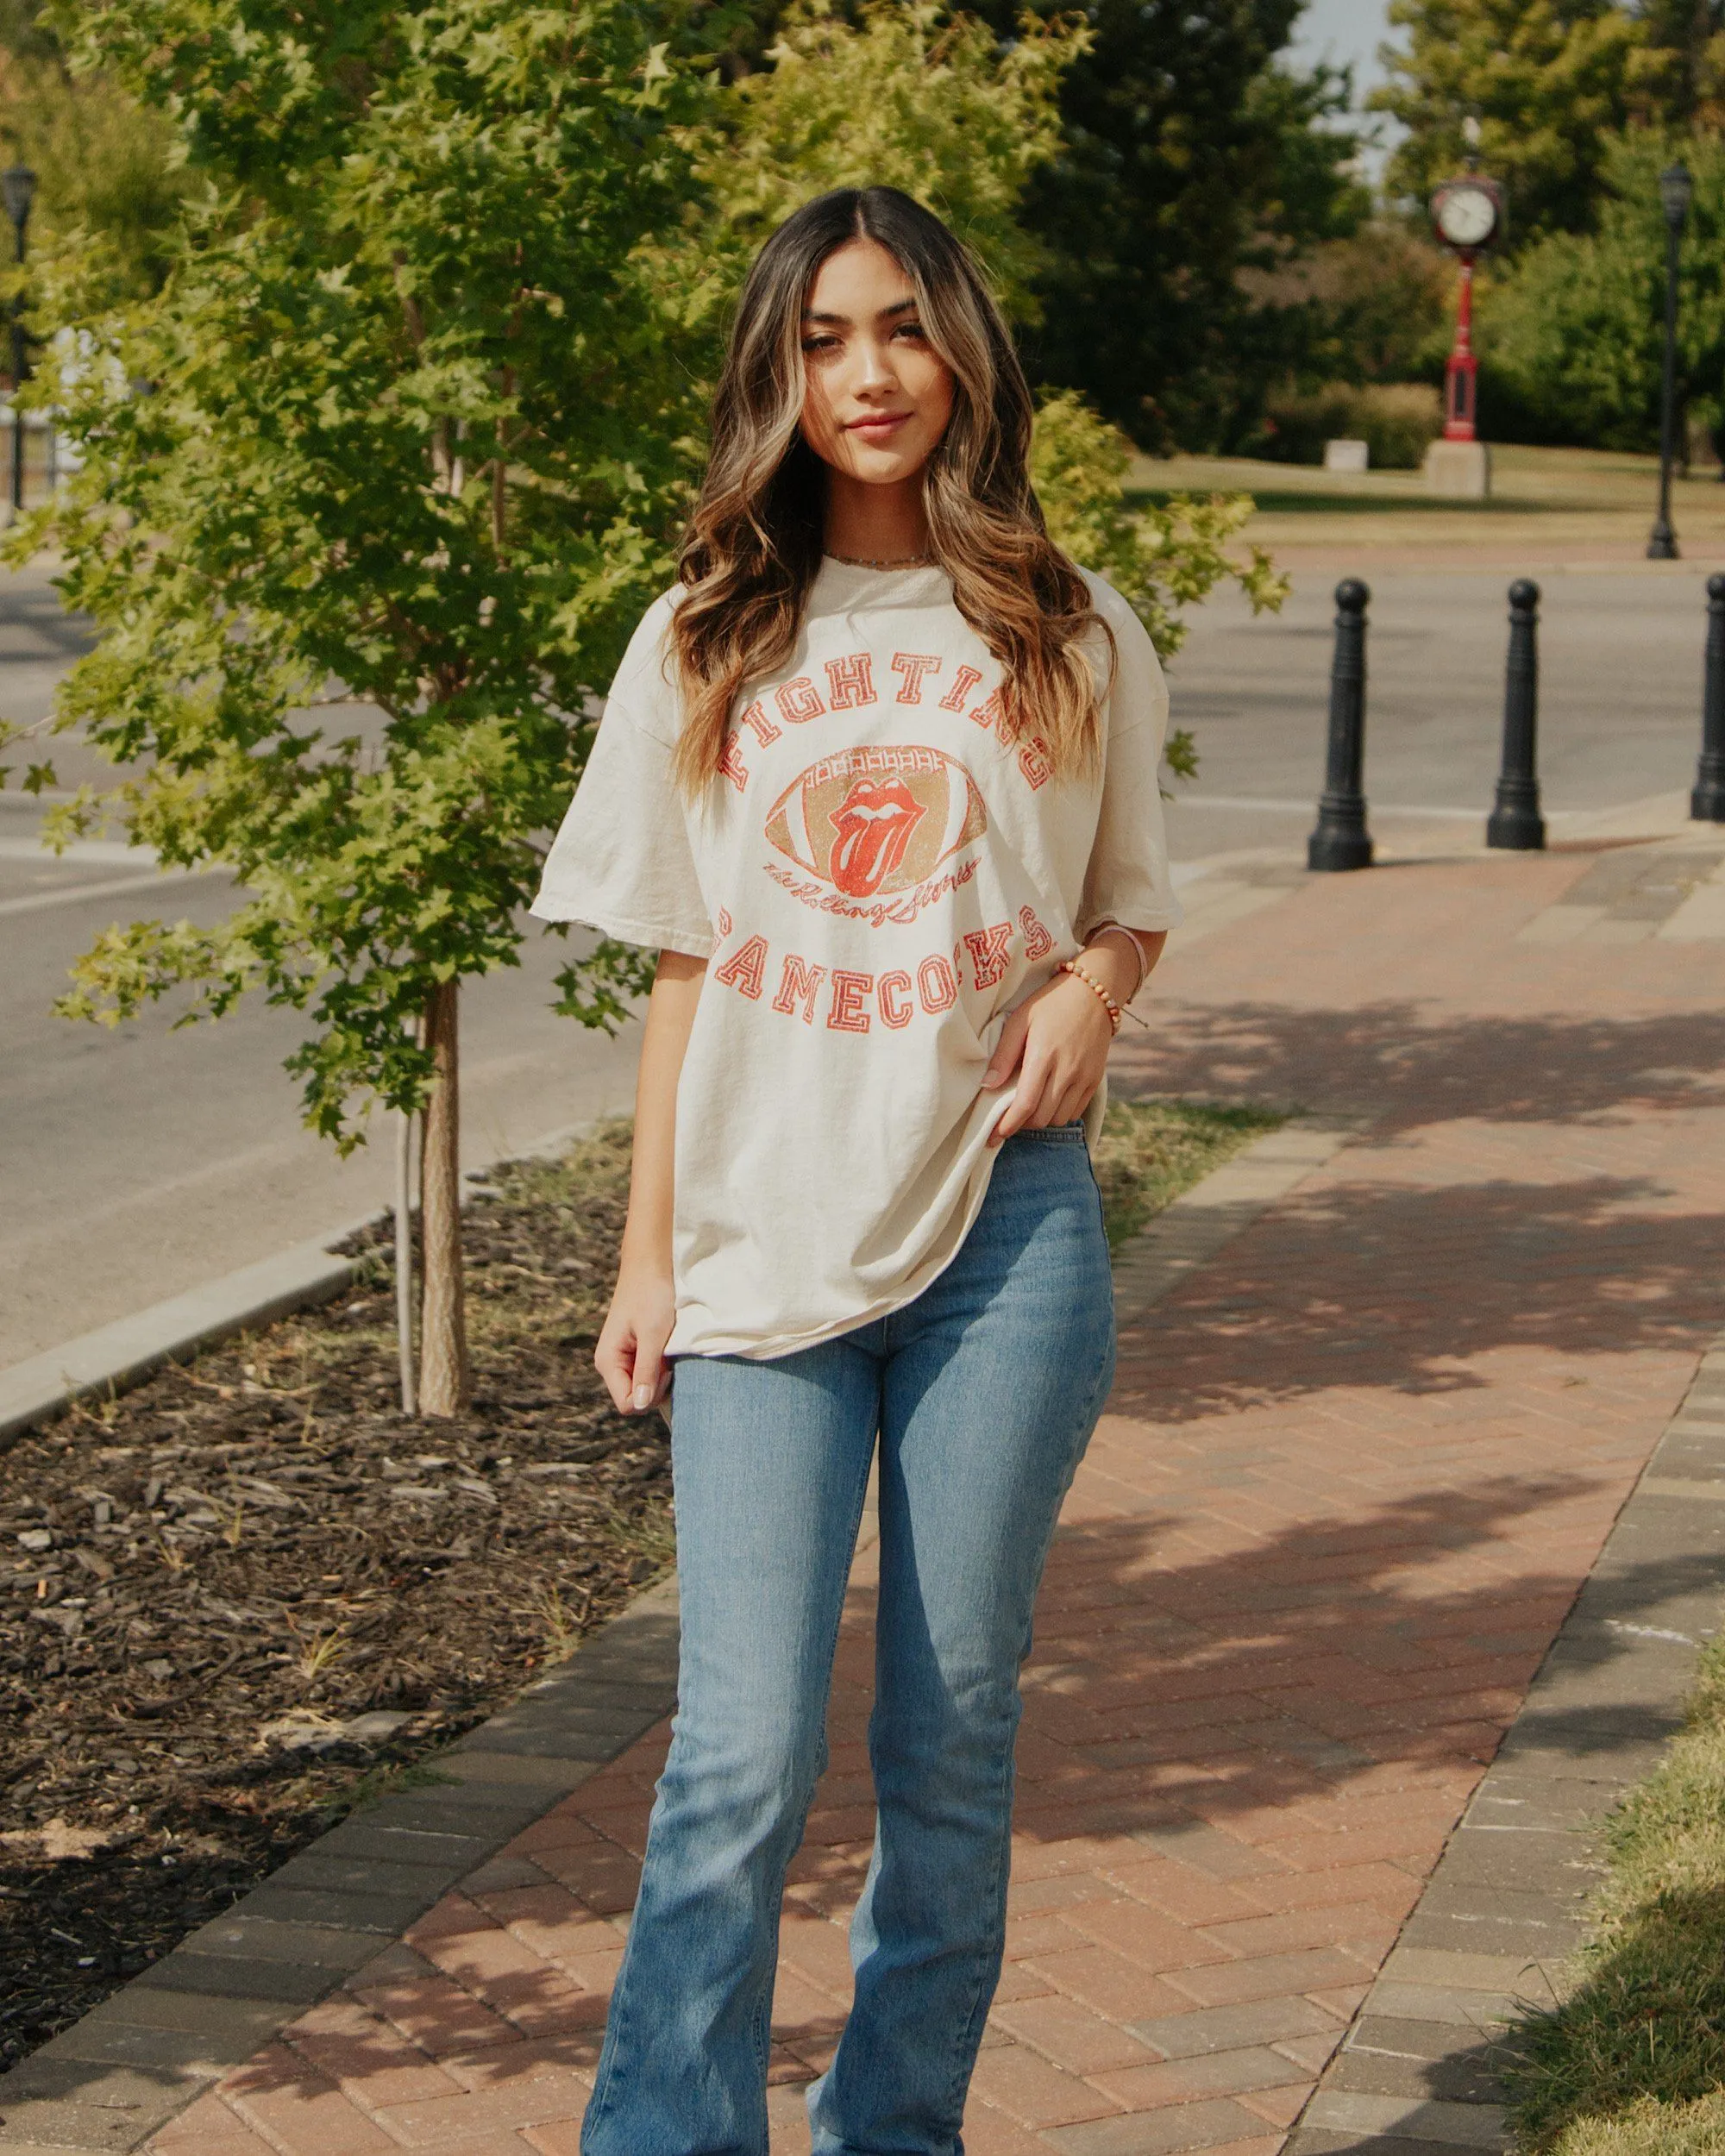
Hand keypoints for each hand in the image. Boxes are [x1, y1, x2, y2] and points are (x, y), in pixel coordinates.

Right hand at [595, 1257, 676, 1414]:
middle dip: (657, 1386)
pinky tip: (666, 1348)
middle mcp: (611, 1364)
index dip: (651, 1394)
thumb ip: (646, 1371)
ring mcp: (622, 1359)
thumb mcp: (653, 1335)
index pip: (629, 1404)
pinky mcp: (634, 1352)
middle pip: (637, 1399)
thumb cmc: (652, 1296)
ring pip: (644, 1387)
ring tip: (667, 1350)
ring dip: (660, 1375)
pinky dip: (661, 1366)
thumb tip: (641, 1406)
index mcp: (608, 1361)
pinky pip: (648, 1373)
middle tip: (667, 1357)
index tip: (664, 1370)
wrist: (652, 1266)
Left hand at [981, 971, 1114, 1146]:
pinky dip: (1060, 1113)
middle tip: (1008, 1117)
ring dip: (1041, 1120)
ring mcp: (1084, 1077)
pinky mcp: (1095, 1079)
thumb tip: (987, 1085)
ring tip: (1029, 1107)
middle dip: (1021, 1123)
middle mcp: (1067, 1071)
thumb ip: (1003, 1054)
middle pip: (1041, 1117)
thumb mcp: (1020, 1020)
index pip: (1025, 1104)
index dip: (1008, 1125)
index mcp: (1044, 1056)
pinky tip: (1049, 1101)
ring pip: (1059, 1118)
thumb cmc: (1050, 1003)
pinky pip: (1076, 1111)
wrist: (1095, 993)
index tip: (994, 1136)